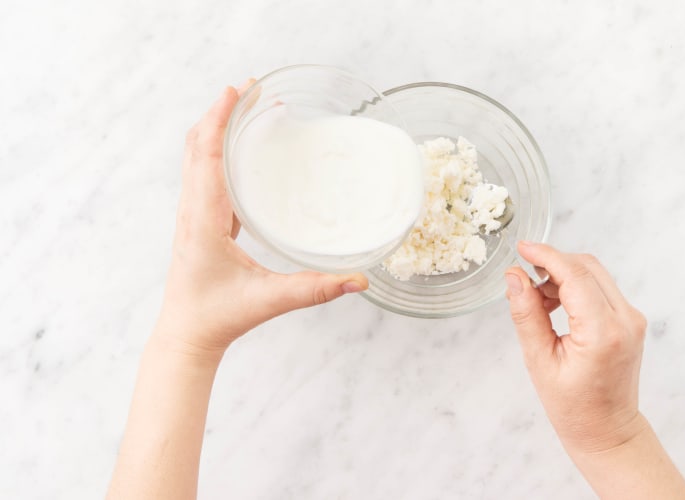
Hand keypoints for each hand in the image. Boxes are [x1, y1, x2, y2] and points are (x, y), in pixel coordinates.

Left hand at [157, 81, 368, 355]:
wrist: (188, 334)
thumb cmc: (218, 316)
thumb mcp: (269, 301)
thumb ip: (315, 290)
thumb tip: (358, 280)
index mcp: (203, 220)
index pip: (206, 157)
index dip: (219, 120)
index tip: (236, 91)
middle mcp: (194, 210)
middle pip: (198, 146)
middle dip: (221, 112)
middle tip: (250, 88)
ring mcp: (195, 214)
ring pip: (198, 157)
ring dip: (219, 128)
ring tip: (247, 106)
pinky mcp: (203, 221)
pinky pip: (207, 174)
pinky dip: (220, 150)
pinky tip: (244, 150)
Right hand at [505, 242, 646, 453]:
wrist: (608, 430)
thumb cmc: (573, 406)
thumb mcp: (539, 361)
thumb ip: (526, 314)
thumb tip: (514, 276)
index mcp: (603, 332)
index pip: (574, 275)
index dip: (546, 255)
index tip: (521, 248)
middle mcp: (625, 320)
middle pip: (587, 266)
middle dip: (552, 263)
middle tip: (522, 276)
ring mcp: (632, 318)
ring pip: (594, 273)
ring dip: (562, 275)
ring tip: (536, 300)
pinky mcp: (629, 319)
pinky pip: (600, 287)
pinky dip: (574, 286)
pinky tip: (554, 306)